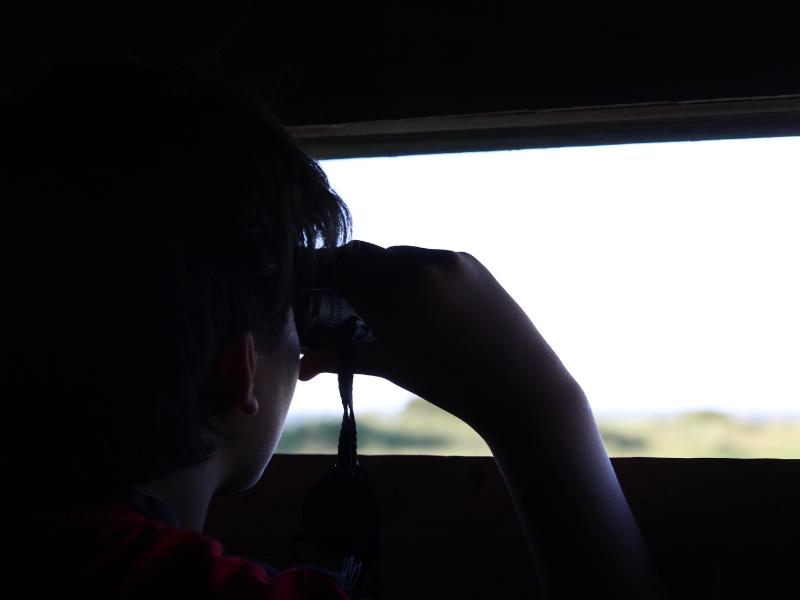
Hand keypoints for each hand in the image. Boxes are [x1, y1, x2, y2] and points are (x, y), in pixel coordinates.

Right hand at [299, 241, 579, 436]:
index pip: (337, 266)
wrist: (518, 383)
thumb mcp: (390, 367)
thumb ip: (340, 357)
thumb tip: (300, 365)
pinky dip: (415, 275)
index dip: (320, 275)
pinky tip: (424, 304)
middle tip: (345, 302)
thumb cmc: (448, 383)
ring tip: (391, 309)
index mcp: (392, 296)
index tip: (312, 289)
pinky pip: (427, 258)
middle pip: (363, 254)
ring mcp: (446, 259)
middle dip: (349, 274)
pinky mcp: (468, 259)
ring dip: (383, 274)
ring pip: (395, 255)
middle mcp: (417, 267)